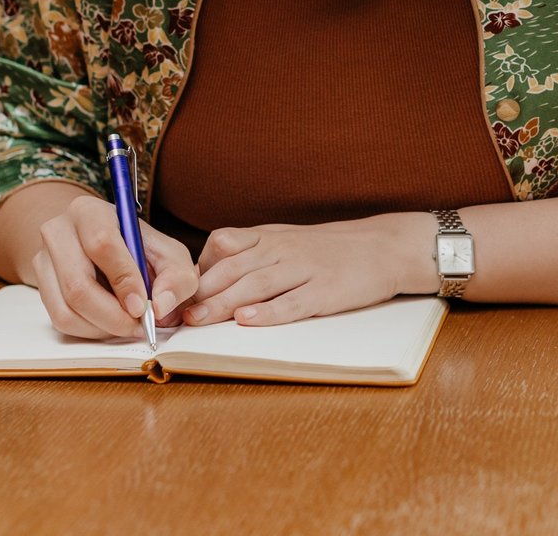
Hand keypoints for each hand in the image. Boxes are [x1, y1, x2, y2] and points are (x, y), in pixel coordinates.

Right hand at [24, 190, 199, 339]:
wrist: (104, 247)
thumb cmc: (139, 249)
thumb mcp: (168, 254)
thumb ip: (177, 276)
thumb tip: (161, 306)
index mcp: (90, 212)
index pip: (102, 245)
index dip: (124, 280)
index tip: (143, 306)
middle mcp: (58, 231)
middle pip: (77, 283)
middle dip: (112, 315)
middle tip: (138, 326)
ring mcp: (43, 259)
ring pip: (66, 308)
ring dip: (102, 327)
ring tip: (128, 325)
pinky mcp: (40, 285)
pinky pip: (60, 320)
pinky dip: (89, 330)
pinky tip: (109, 324)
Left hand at [184, 212, 436, 326]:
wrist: (383, 246)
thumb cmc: (329, 248)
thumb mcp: (287, 241)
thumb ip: (251, 255)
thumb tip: (207, 278)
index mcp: (269, 237)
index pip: (223, 244)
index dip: (196, 267)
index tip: (174, 291)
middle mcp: (282, 250)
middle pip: (233, 268)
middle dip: (201, 292)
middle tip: (176, 312)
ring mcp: (304, 269)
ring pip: (256, 285)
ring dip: (224, 304)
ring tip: (200, 320)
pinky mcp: (326, 290)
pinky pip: (294, 302)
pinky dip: (269, 312)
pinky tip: (249, 320)